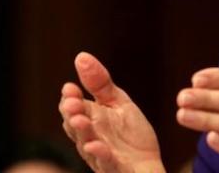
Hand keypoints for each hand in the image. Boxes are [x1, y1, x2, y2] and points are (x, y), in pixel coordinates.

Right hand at [58, 52, 164, 172]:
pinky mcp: (114, 169)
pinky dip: (101, 156)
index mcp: (89, 120)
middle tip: (73, 103)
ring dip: (83, 133)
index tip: (70, 88)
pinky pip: (106, 164)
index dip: (70, 99)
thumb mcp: (118, 103)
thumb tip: (81, 56)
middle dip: (73, 114)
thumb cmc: (130, 135)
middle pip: (76, 126)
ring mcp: (100, 156)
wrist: (149, 164)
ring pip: (87, 145)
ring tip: (80, 120)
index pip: (73, 108)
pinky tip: (97, 146)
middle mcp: (89, 139)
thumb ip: (100, 84)